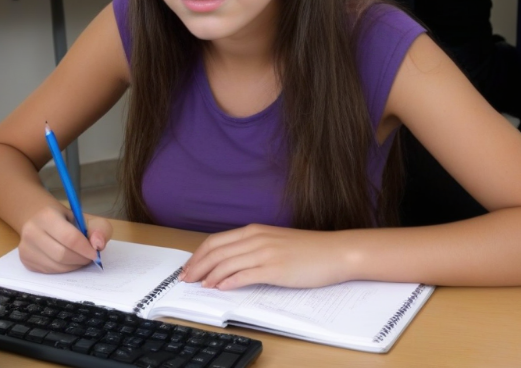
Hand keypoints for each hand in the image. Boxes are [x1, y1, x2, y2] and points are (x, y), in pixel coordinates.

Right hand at [18, 204, 111, 272]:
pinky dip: (63, 269)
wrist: (41, 220)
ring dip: (73, 266)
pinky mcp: (25, 260)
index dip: (85, 249)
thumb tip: (98, 245)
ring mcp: (26, 247)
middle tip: (89, 257)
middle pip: (61, 255)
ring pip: (55, 266)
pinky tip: (67, 261)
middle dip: (80, 259)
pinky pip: (49, 271)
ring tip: (79, 258)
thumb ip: (99, 228)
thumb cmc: (67, 220)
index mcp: (47, 216)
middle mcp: (32, 231)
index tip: (95, 253)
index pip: (70, 238)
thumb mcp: (86, 218)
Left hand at [181, 224, 349, 290]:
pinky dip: (228, 282)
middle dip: (197, 266)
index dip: (198, 255)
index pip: (216, 241)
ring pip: (226, 263)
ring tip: (201, 286)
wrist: (334, 252)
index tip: (189, 266)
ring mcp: (265, 253)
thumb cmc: (308, 249)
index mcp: (254, 230)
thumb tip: (231, 260)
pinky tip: (220, 288)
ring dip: (209, 275)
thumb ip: (253, 247)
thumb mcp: (275, 241)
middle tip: (186, 278)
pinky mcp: (275, 269)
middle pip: (216, 251)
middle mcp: (256, 238)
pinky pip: (244, 275)